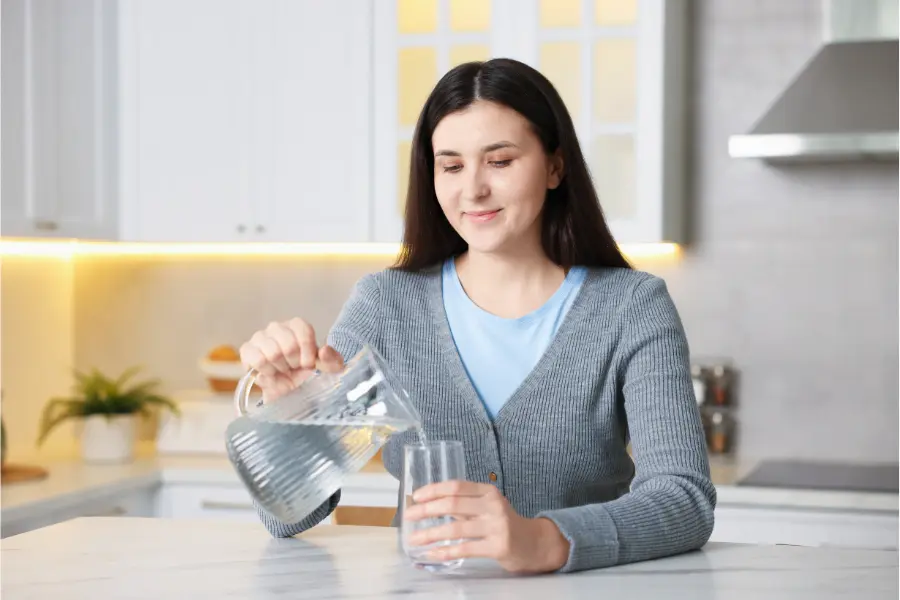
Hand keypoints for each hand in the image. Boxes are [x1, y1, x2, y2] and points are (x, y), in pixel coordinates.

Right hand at [239, 318, 343, 401]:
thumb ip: (331, 360)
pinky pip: (257, 360)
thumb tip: (324, 351)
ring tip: (282, 370)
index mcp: (297, 326)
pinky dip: (266, 371)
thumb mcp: (326, 369)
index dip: (308, 352)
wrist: (286, 390)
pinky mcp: (247, 350)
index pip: (303, 331)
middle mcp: (277, 327)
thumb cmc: (306, 374)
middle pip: (288, 345)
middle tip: (293, 368)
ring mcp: (260, 337)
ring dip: (280, 369)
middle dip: (294, 363)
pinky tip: (270, 372)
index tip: (308, 364)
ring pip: (272, 354)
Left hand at [402, 480, 569, 573]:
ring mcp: (496, 526)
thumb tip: (430, 504)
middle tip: (409, 516)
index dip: (434, 490)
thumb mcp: (487, 507)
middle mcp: (493, 505)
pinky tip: (433, 553)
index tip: (416, 496)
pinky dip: (446, 551)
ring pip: (456, 528)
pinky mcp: (498, 546)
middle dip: (426, 510)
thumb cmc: (504, 523)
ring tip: (414, 538)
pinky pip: (466, 548)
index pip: (456, 486)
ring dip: (430, 533)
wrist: (534, 543)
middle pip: (453, 504)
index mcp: (488, 491)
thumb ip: (464, 504)